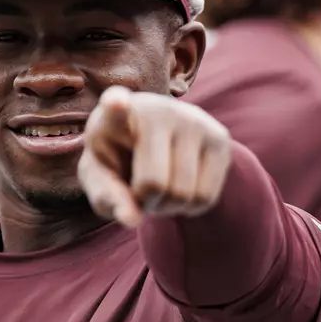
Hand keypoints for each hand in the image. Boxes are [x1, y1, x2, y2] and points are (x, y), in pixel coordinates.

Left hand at [78, 86, 232, 227]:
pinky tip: (181, 189)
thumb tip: (131, 219)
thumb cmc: (119, 163)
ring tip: (160, 188)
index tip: (114, 102)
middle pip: (154, 184)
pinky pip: (206, 197)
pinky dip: (190, 207)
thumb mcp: (101, 179)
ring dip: (169, 207)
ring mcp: (193, 120)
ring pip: (183, 194)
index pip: (115, 109)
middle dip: (146, 202)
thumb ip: (108, 197)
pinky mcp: (219, 137)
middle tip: (140, 190)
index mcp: (113, 115)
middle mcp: (158, 110)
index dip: (115, 105)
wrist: (158, 144)